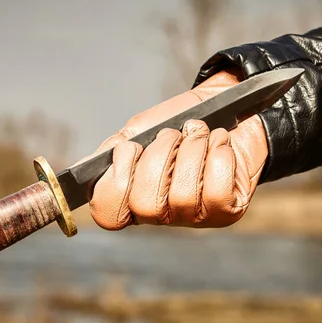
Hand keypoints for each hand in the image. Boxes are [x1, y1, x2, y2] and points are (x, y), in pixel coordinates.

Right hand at [86, 67, 267, 229]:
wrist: (226, 106)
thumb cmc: (180, 122)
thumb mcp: (140, 130)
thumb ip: (113, 150)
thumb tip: (95, 167)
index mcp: (131, 197)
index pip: (108, 216)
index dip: (115, 184)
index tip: (129, 150)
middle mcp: (160, 214)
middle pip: (145, 205)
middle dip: (159, 157)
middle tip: (172, 135)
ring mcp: (193, 216)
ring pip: (183, 195)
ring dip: (192, 150)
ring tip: (198, 133)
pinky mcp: (226, 210)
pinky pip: (217, 191)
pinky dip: (218, 156)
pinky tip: (219, 144)